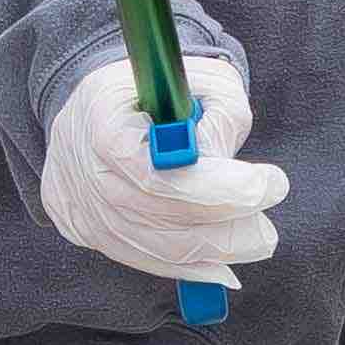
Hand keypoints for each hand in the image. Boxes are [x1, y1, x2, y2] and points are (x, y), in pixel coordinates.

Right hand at [31, 41, 286, 287]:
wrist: (91, 108)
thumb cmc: (155, 92)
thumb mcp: (198, 78)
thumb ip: (221, 113)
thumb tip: (225, 165)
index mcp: (101, 120)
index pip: (155, 173)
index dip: (214, 189)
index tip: (268, 184)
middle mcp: (81, 170)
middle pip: (154, 218)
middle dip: (223, 227)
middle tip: (268, 230)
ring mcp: (77, 205)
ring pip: (150, 248)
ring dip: (212, 252)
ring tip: (255, 240)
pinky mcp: (81, 229)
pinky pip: (139, 258)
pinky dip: (184, 266)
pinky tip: (221, 261)